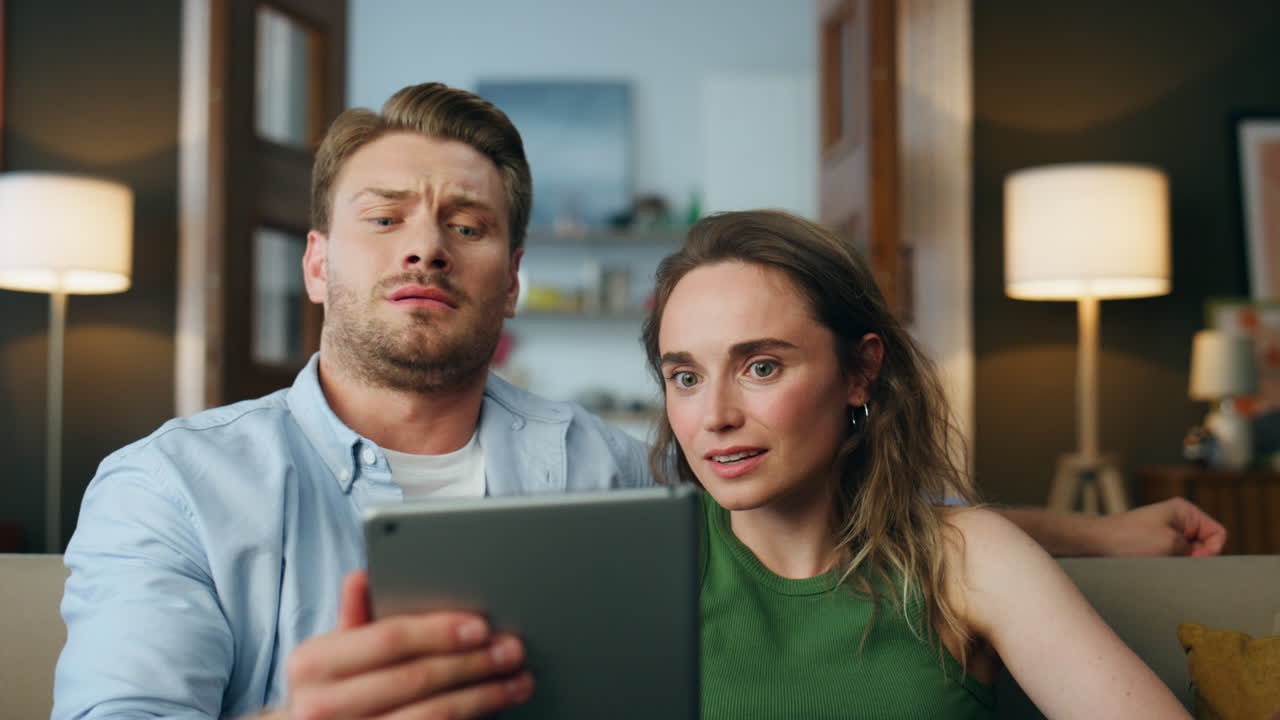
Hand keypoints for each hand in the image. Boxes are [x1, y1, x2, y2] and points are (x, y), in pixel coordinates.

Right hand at [282, 570, 532, 718]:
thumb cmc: (330, 688)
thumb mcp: (333, 651)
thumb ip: (354, 616)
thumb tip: (363, 576)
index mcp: (311, 664)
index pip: (387, 640)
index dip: (438, 632)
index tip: (481, 626)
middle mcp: (320, 706)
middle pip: (416, 679)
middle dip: (472, 663)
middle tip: (511, 651)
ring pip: (432, 716)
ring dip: (483, 697)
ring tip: (515, 682)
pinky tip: (493, 709)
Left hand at [1094, 497, 1226, 556]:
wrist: (1097, 543)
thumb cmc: (1130, 539)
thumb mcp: (1170, 543)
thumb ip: (1195, 550)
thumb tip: (1203, 558)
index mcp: (1186, 511)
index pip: (1218, 533)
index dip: (1211, 549)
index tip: (1192, 557)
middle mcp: (1179, 520)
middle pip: (1205, 545)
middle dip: (1196, 558)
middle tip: (1176, 562)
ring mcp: (1168, 533)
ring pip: (1190, 555)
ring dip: (1182, 563)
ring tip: (1162, 562)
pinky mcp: (1157, 545)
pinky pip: (1175, 558)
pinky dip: (1171, 565)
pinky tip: (1156, 566)